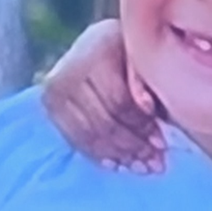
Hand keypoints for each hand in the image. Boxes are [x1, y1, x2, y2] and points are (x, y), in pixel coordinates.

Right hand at [40, 19, 165, 171]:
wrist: (100, 43)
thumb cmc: (134, 53)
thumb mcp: (147, 60)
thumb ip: (147, 82)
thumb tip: (148, 108)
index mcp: (99, 49)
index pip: (118, 101)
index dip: (142, 126)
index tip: (163, 144)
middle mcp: (69, 67)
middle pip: (102, 121)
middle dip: (133, 147)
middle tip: (155, 164)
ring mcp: (55, 87)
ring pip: (89, 134)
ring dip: (118, 155)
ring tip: (141, 167)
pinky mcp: (49, 104)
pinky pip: (75, 138)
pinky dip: (98, 154)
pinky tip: (118, 164)